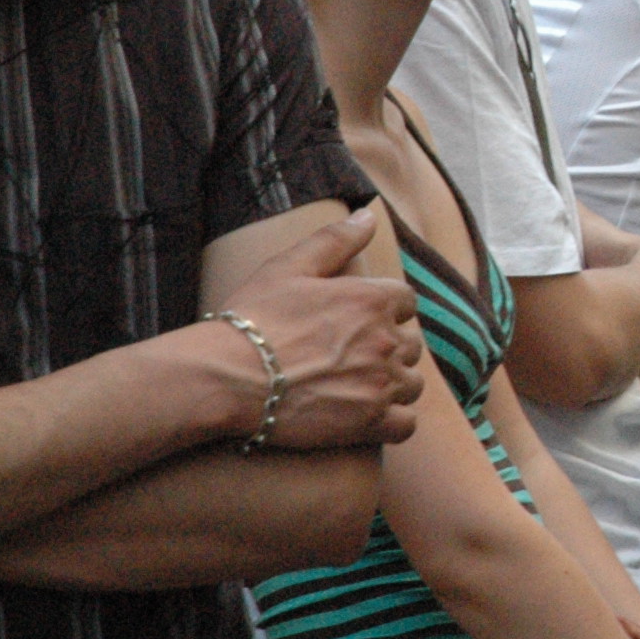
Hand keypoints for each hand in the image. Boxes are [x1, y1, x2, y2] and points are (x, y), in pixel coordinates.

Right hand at [213, 206, 424, 449]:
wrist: (228, 377)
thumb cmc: (253, 319)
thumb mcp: (289, 266)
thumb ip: (335, 240)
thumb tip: (368, 215)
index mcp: (371, 300)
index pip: (406, 301)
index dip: (386, 309)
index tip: (361, 322)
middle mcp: (385, 341)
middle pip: (410, 344)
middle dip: (389, 348)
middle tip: (353, 358)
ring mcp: (380, 384)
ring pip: (411, 384)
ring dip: (393, 385)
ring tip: (361, 387)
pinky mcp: (369, 423)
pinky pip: (405, 424)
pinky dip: (394, 421)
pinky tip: (369, 416)